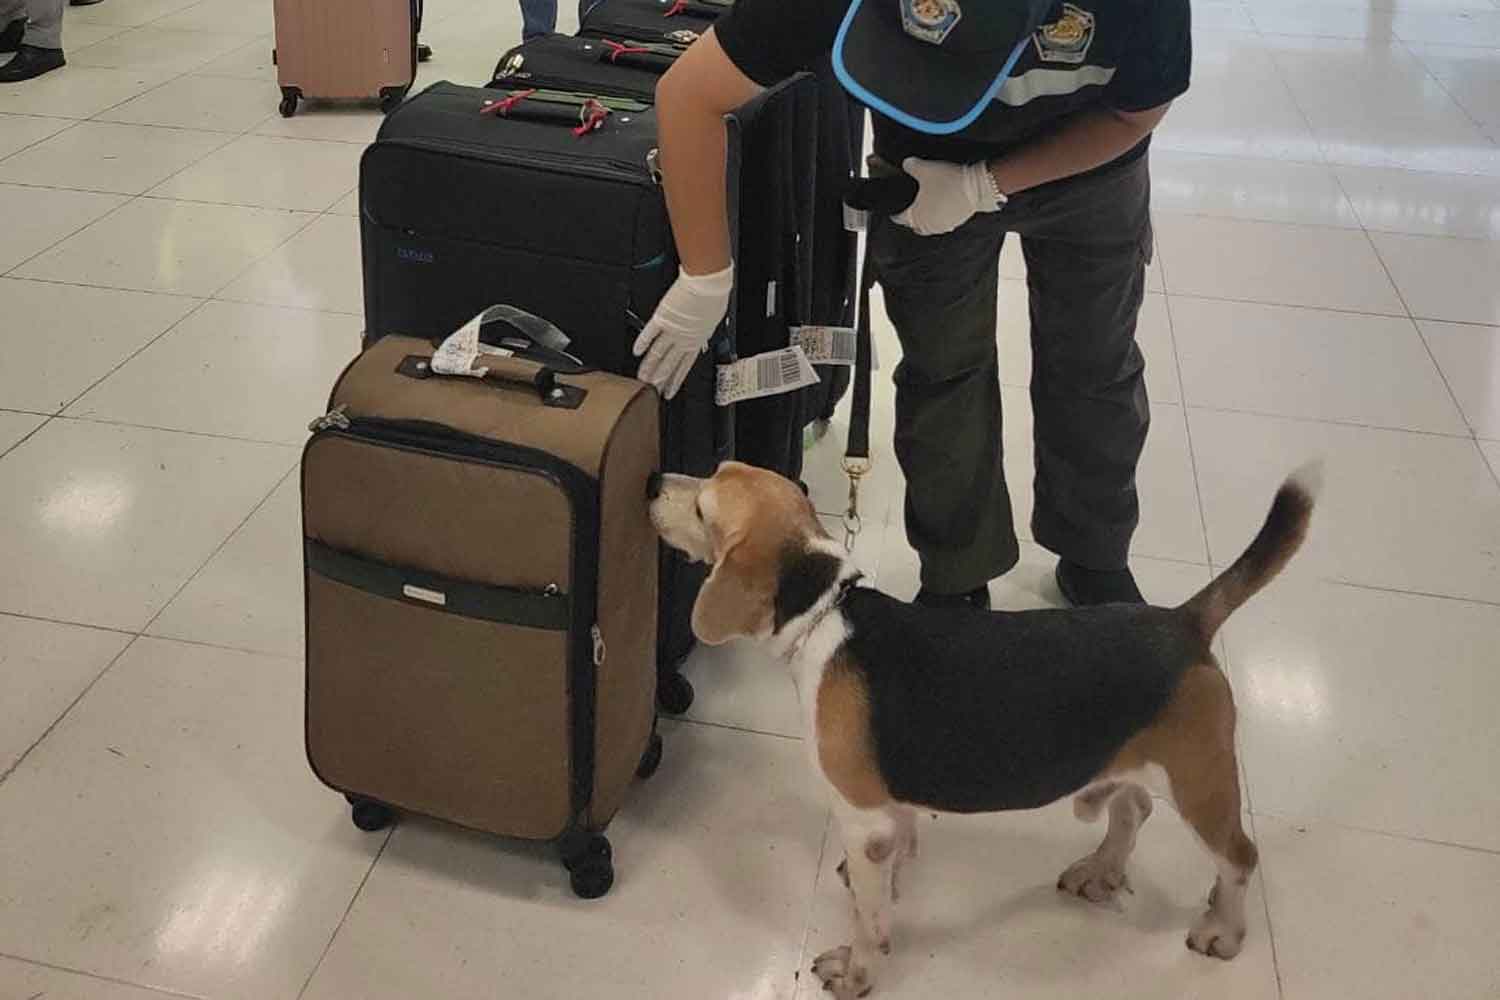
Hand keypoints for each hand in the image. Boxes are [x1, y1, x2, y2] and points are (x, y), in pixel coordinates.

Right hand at [632, 263, 733, 398]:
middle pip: (669, 364)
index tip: (669, 391)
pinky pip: (650, 333)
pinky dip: (642, 343)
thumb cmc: (714, 297)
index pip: (685, 366)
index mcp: (696, 340)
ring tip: (642, 378)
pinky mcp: (662, 318)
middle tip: (652, 390)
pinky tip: (636, 352)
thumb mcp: (712, 318)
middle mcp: (683, 339)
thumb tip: (700, 330)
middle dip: (660, 380)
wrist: (708, 286)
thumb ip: (702, 327)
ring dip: (649, 367)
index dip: (676, 381)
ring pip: (658, 353)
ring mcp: (672, 330)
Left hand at [891, 157, 1002, 236]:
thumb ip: (911, 166)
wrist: (977, 186)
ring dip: (927, 216)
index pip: (899, 218)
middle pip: (915, 224)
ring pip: (930, 224)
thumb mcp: (925, 169)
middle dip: (911, 216)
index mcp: (916, 217)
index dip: (895, 212)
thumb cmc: (949, 182)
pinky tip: (943, 204)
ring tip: (927, 204)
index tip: (893, 210)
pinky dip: (940, 215)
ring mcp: (944, 226)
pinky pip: (943, 222)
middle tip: (910, 206)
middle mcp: (929, 226)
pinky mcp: (957, 222)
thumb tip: (906, 164)